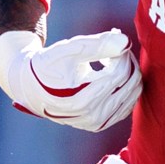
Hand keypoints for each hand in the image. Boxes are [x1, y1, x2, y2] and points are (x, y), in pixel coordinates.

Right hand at [0, 26, 140, 132]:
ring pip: (132, 94)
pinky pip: (127, 105)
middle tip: (114, 47)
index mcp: (83, 100)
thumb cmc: (48, 66)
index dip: (121, 52)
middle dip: (127, 61)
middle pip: (129, 83)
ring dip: (128, 73)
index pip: (120, 73)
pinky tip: (110, 75)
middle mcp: (92, 117)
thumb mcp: (67, 51)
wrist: (31, 88)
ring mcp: (98, 123)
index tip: (113, 39)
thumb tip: (125, 41)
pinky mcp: (101, 125)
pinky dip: (125, 87)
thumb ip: (97, 45)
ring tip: (110, 60)